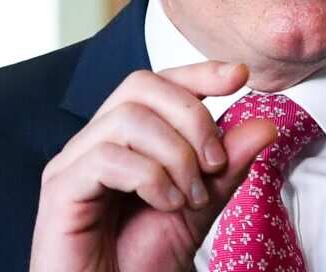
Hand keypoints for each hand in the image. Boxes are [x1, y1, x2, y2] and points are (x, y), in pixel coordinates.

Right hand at [30, 61, 275, 271]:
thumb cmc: (141, 264)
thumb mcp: (198, 209)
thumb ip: (226, 169)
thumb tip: (265, 125)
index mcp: (126, 140)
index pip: (158, 83)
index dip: (197, 72)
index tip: (239, 76)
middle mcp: (95, 142)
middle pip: (142, 86)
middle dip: (192, 117)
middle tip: (214, 165)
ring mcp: (73, 163)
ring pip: (128, 118)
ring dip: (175, 155)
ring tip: (189, 197)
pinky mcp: (60, 189)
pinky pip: (106, 157)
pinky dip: (149, 177)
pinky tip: (166, 205)